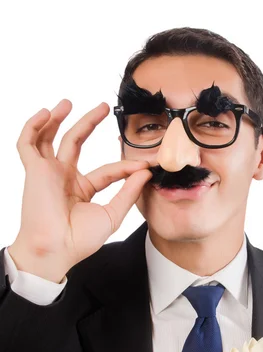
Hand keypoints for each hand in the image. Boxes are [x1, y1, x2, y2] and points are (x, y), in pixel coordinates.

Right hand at [9, 100, 152, 281]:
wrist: (56, 249)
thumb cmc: (80, 239)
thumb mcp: (112, 214)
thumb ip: (128, 192)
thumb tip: (145, 172)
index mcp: (83, 190)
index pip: (107, 170)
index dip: (125, 165)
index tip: (145, 164)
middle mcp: (65, 178)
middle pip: (77, 143)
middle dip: (89, 123)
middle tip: (104, 107)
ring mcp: (49, 173)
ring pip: (51, 138)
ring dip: (58, 118)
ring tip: (69, 102)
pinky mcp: (34, 170)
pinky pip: (27, 143)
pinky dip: (33, 126)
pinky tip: (45, 113)